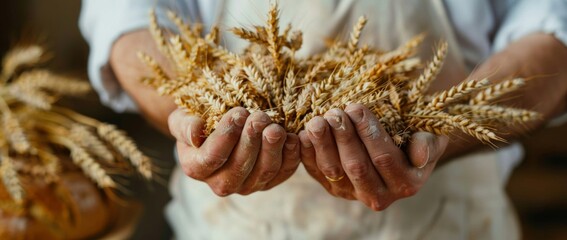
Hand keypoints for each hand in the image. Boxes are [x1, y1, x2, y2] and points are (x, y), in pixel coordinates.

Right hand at [168, 107, 300, 195]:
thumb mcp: (183, 117)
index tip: (237, 113)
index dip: (226, 136)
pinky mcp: (269, 181)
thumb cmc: (198, 118)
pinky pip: (284, 172)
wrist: (216, 125)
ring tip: (275, 127)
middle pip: (240, 167)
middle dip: (251, 140)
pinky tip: (293, 137)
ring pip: (264, 172)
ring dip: (272, 149)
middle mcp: (221, 183)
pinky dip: (290, 156)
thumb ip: (185, 125)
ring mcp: (247, 185)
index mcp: (196, 168)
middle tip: (259, 117)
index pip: (212, 157)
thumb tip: (196, 132)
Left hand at [298, 104, 447, 210]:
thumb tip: (419, 154)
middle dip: (343, 137)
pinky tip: (303, 134)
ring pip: (333, 171)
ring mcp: (352, 193)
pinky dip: (308, 153)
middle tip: (334, 112)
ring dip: (322, 144)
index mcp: (406, 184)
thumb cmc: (417, 133)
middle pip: (356, 166)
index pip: (383, 158)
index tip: (356, 107)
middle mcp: (379, 195)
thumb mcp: (431, 135)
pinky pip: (316, 172)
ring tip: (317, 120)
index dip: (368, 133)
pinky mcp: (332, 186)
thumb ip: (429, 144)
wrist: (400, 143)